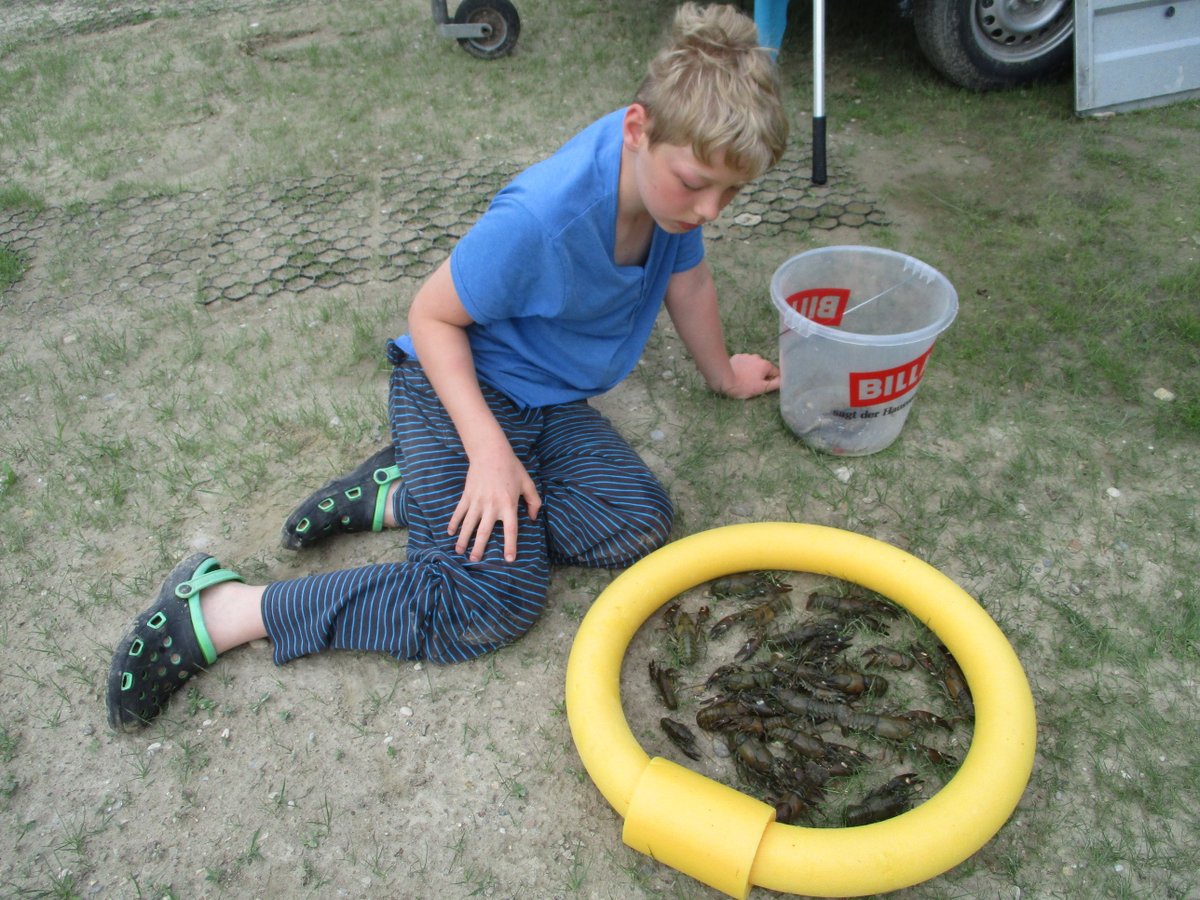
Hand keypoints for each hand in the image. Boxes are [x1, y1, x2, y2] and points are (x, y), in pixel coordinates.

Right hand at [449, 444, 541, 562]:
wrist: (490, 452)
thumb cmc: (511, 467)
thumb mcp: (528, 483)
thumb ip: (534, 501)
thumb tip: (532, 518)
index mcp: (509, 504)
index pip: (511, 530)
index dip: (510, 545)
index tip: (508, 559)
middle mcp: (492, 505)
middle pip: (484, 531)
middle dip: (479, 547)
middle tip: (475, 560)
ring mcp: (477, 501)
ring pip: (468, 524)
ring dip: (463, 539)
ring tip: (459, 552)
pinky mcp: (467, 495)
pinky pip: (459, 512)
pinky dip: (454, 522)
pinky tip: (450, 533)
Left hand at [722, 353, 780, 398]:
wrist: (724, 379)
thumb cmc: (744, 386)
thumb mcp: (762, 388)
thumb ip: (776, 384)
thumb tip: (784, 380)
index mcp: (765, 364)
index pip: (775, 373)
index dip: (770, 381)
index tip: (762, 386)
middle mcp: (758, 357)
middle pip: (764, 368)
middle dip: (760, 375)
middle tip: (751, 383)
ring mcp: (747, 355)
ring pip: (754, 364)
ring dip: (752, 370)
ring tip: (743, 379)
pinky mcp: (737, 356)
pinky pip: (744, 362)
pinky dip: (743, 367)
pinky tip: (738, 373)